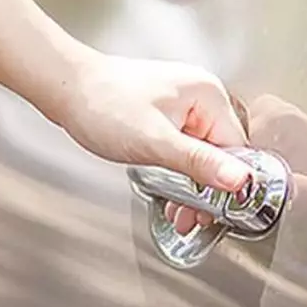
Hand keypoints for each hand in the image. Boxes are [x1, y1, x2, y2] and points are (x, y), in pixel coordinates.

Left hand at [52, 52, 250, 234]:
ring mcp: (186, 104)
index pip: (237, 147)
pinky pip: (187, 147)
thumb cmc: (103, 105)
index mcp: (208, 95)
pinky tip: (172, 192)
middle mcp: (203, 96)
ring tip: (180, 212)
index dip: (229, 182)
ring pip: (204, 153)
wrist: (66, 89)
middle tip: (193, 217)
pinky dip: (181, 171)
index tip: (216, 210)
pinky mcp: (170, 114)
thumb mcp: (155, 142)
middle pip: (222, 152)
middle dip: (208, 189)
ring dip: (194, 185)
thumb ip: (199, 162)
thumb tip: (240, 179)